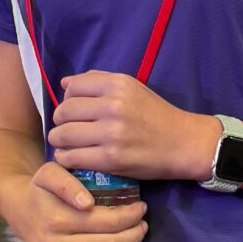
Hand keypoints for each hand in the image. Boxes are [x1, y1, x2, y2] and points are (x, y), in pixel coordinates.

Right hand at [16, 159, 147, 241]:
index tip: (141, 210)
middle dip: (131, 237)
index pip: (104, 222)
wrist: (20, 209)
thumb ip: (68, 183)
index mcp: (56, 219)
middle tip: (142, 228)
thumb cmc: (41, 190)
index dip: (129, 217)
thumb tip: (87, 204)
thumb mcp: (50, 173)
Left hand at [50, 72, 211, 181]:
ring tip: (66, 144)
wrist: (183, 143)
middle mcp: (113, 106)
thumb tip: (64, 83)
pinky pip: (72, 157)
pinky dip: (66, 158)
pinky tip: (72, 158)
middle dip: (59, 122)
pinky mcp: (111, 159)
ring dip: (59, 141)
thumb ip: (99, 82)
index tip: (73, 110)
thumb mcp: (133, 88)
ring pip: (63, 135)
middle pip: (64, 111)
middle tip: (66, 129)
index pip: (72, 87)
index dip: (67, 99)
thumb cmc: (157, 115)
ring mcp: (111, 133)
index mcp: (118, 85)